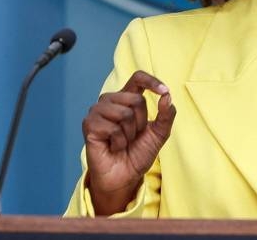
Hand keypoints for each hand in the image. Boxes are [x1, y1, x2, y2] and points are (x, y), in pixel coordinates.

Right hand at [82, 70, 175, 214]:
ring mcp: (97, 111)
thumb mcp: (159, 134)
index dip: (151, 81)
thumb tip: (167, 96)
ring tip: (123, 142)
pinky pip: (113, 128)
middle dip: (142, 122)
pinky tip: (113, 147)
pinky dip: (118, 141)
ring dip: (129, 133)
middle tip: (133, 136)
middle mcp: (110, 101)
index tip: (164, 91)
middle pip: (136, 99)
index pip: (138, 78)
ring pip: (125, 113)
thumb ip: (166, 115)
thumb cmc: (138, 153)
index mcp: (126, 98)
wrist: (125, 177)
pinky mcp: (89, 124)